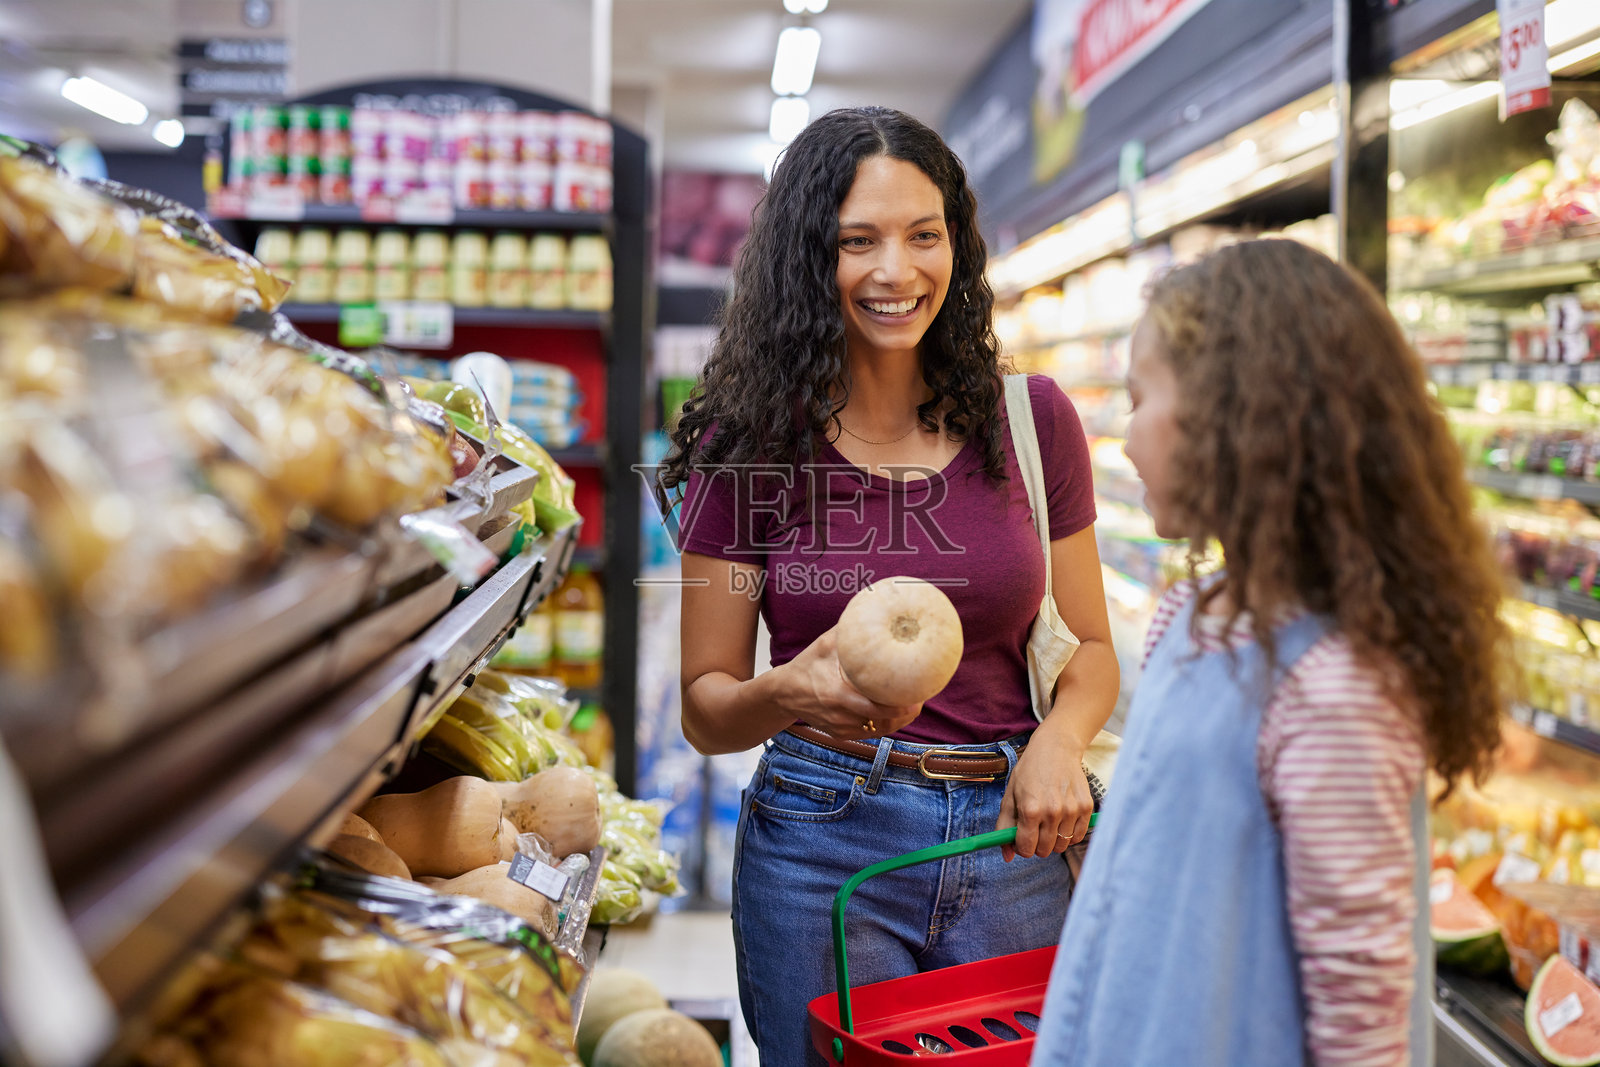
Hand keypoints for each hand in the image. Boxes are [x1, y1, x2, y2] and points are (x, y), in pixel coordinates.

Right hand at [777, 627, 921, 740]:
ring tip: (912, 707)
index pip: (876, 709)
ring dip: (897, 722)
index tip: (916, 698)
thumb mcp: (824, 645)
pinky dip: (883, 725)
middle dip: (905, 714)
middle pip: (882, 723)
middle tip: (920, 700)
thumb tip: (871, 610)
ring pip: (878, 731)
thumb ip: (847, 632)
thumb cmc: (806, 666)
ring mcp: (840, 728)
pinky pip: (868, 733)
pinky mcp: (839, 734)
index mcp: (837, 696)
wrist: (783, 693)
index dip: (899, 708)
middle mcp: (840, 716)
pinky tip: (895, 714)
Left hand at [995, 725, 1094, 861]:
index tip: (1021, 839)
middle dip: (1036, 844)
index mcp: (1030, 809)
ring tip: (1048, 821)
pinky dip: (1069, 834)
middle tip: (1035, 829)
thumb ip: (1005, 826)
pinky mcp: (1086, 807)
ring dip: (1053, 839)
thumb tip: (1007, 856)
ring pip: (1061, 846)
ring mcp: (1072, 810)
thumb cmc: (1029, 772)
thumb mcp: (1010, 796)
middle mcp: (1052, 812)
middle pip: (1044, 850)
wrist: (1056, 749)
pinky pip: (1078, 836)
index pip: (1026, 848)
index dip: (1021, 847)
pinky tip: (1062, 819)